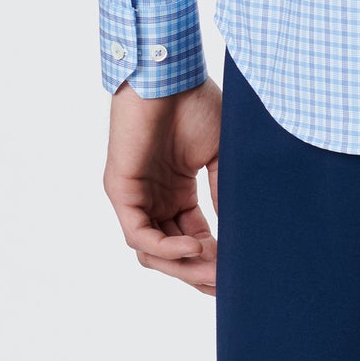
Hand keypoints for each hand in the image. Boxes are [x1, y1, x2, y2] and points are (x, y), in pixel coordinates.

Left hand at [105, 76, 221, 293]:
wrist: (170, 75)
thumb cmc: (194, 104)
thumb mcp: (219, 155)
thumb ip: (222, 193)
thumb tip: (238, 234)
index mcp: (176, 192)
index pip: (192, 240)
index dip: (214, 259)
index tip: (238, 273)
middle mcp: (154, 199)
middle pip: (173, 254)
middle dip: (199, 272)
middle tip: (226, 285)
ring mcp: (135, 198)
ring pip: (154, 253)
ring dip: (183, 267)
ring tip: (215, 270)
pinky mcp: (121, 192)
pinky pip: (139, 235)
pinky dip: (166, 247)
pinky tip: (194, 247)